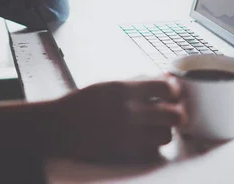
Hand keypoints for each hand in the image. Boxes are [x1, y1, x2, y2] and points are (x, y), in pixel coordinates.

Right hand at [49, 77, 187, 162]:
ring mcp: (127, 135)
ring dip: (163, 131)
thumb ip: (136, 83)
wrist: (57, 128)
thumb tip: (164, 79)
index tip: (172, 94)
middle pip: (173, 115)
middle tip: (171, 114)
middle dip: (176, 114)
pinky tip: (142, 141)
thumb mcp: (108, 85)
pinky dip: (150, 146)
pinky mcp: (124, 153)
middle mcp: (129, 112)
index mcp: (124, 89)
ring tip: (153, 128)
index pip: (166, 88)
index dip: (174, 92)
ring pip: (165, 135)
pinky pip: (151, 151)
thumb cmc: (81, 104)